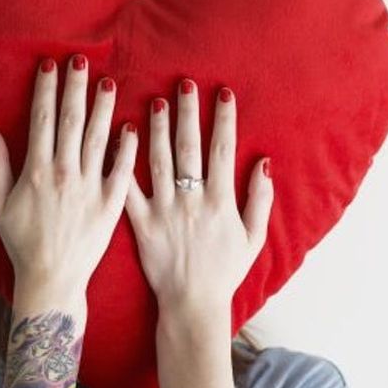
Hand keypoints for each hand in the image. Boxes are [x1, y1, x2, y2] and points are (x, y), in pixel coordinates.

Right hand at [0, 54, 137, 295]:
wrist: (52, 278)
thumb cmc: (22, 242)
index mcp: (36, 170)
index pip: (43, 120)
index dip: (46, 90)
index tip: (50, 65)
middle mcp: (65, 173)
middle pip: (72, 120)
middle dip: (76, 87)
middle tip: (81, 59)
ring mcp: (90, 188)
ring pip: (99, 138)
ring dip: (103, 108)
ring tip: (109, 81)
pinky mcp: (111, 204)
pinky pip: (122, 171)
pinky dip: (127, 147)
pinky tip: (132, 126)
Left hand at [123, 78, 272, 312]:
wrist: (192, 304)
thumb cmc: (225, 272)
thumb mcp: (254, 238)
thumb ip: (261, 199)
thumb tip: (265, 162)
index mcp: (221, 201)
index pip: (223, 150)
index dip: (223, 119)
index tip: (222, 92)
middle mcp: (192, 201)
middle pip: (189, 147)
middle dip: (188, 112)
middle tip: (184, 83)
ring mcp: (164, 211)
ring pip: (159, 161)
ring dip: (158, 128)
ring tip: (156, 100)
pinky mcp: (141, 224)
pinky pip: (131, 190)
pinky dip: (124, 164)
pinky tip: (121, 138)